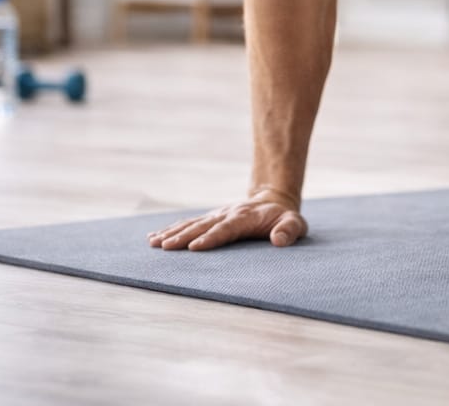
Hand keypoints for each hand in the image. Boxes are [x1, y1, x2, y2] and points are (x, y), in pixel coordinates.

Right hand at [147, 187, 305, 250]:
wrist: (273, 200)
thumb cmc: (283, 217)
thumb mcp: (295, 223)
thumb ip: (289, 230)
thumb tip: (279, 240)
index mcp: (244, 218)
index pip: (225, 229)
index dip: (210, 238)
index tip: (194, 247)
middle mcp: (226, 215)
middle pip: (202, 226)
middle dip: (183, 237)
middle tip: (165, 247)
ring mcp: (216, 216)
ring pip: (191, 224)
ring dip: (172, 233)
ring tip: (154, 243)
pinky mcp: (209, 219)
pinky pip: (188, 224)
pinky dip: (170, 230)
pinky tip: (153, 238)